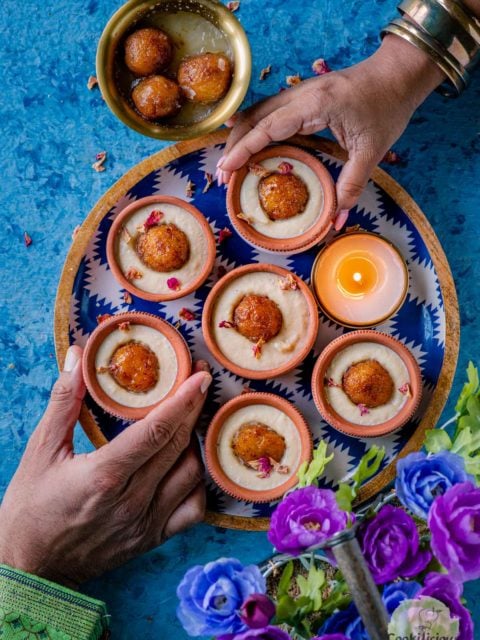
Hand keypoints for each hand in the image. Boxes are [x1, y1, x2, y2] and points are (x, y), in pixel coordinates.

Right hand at [0, 346, 211, 588]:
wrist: (30, 567)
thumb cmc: (30, 508)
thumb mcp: (40, 450)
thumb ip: (63, 402)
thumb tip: (77, 358)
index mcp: (105, 474)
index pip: (157, 430)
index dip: (183, 400)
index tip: (198, 376)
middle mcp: (132, 500)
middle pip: (178, 445)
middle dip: (195, 409)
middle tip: (200, 383)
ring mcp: (146, 522)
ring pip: (191, 474)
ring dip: (196, 443)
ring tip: (192, 419)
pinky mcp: (152, 539)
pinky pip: (192, 509)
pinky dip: (198, 484)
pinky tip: (188, 466)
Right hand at [217, 35, 443, 228]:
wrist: (397, 74)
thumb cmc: (387, 107)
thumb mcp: (372, 151)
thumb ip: (351, 187)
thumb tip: (336, 221)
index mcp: (315, 104)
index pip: (268, 127)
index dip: (244, 149)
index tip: (226, 168)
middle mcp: (301, 94)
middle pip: (254, 118)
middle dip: (234, 147)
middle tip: (223, 177)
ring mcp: (299, 92)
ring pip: (258, 112)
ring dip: (241, 138)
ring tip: (229, 166)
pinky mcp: (302, 96)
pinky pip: (269, 112)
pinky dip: (253, 129)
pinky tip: (245, 143)